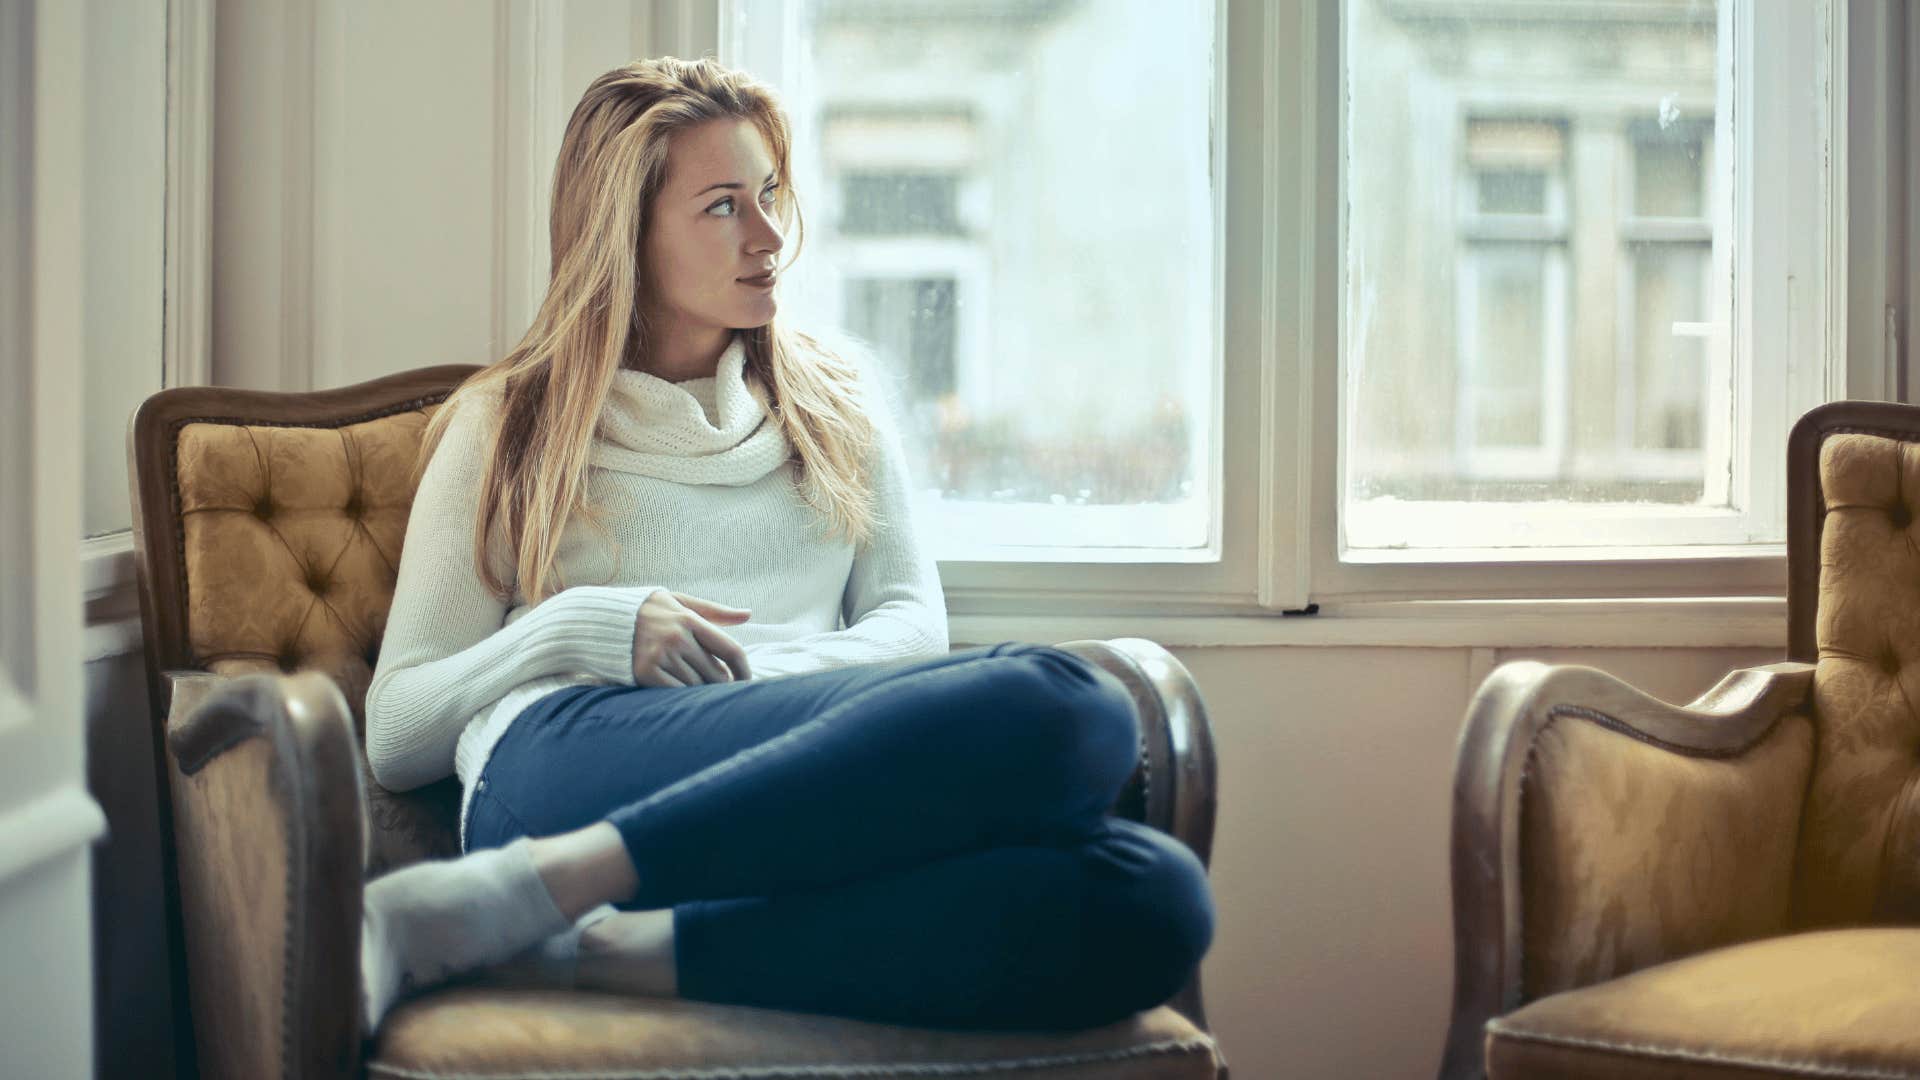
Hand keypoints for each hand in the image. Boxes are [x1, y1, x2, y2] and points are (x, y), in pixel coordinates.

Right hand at [631, 591, 752, 686]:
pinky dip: (681, 695)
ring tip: (693, 684)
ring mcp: (660, 656)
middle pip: (716, 674)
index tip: (747, 681)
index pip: (730, 650)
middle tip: (713, 683)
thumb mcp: (679, 602)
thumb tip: (748, 615)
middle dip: (719, 682)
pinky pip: (676, 693)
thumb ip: (714, 611)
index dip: (744, 670)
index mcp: (689, 619)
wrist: (600, 618)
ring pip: (697, 687)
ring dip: (700, 690)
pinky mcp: (645, 673)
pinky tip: (678, 690)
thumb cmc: (647, 610)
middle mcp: (676, 638)